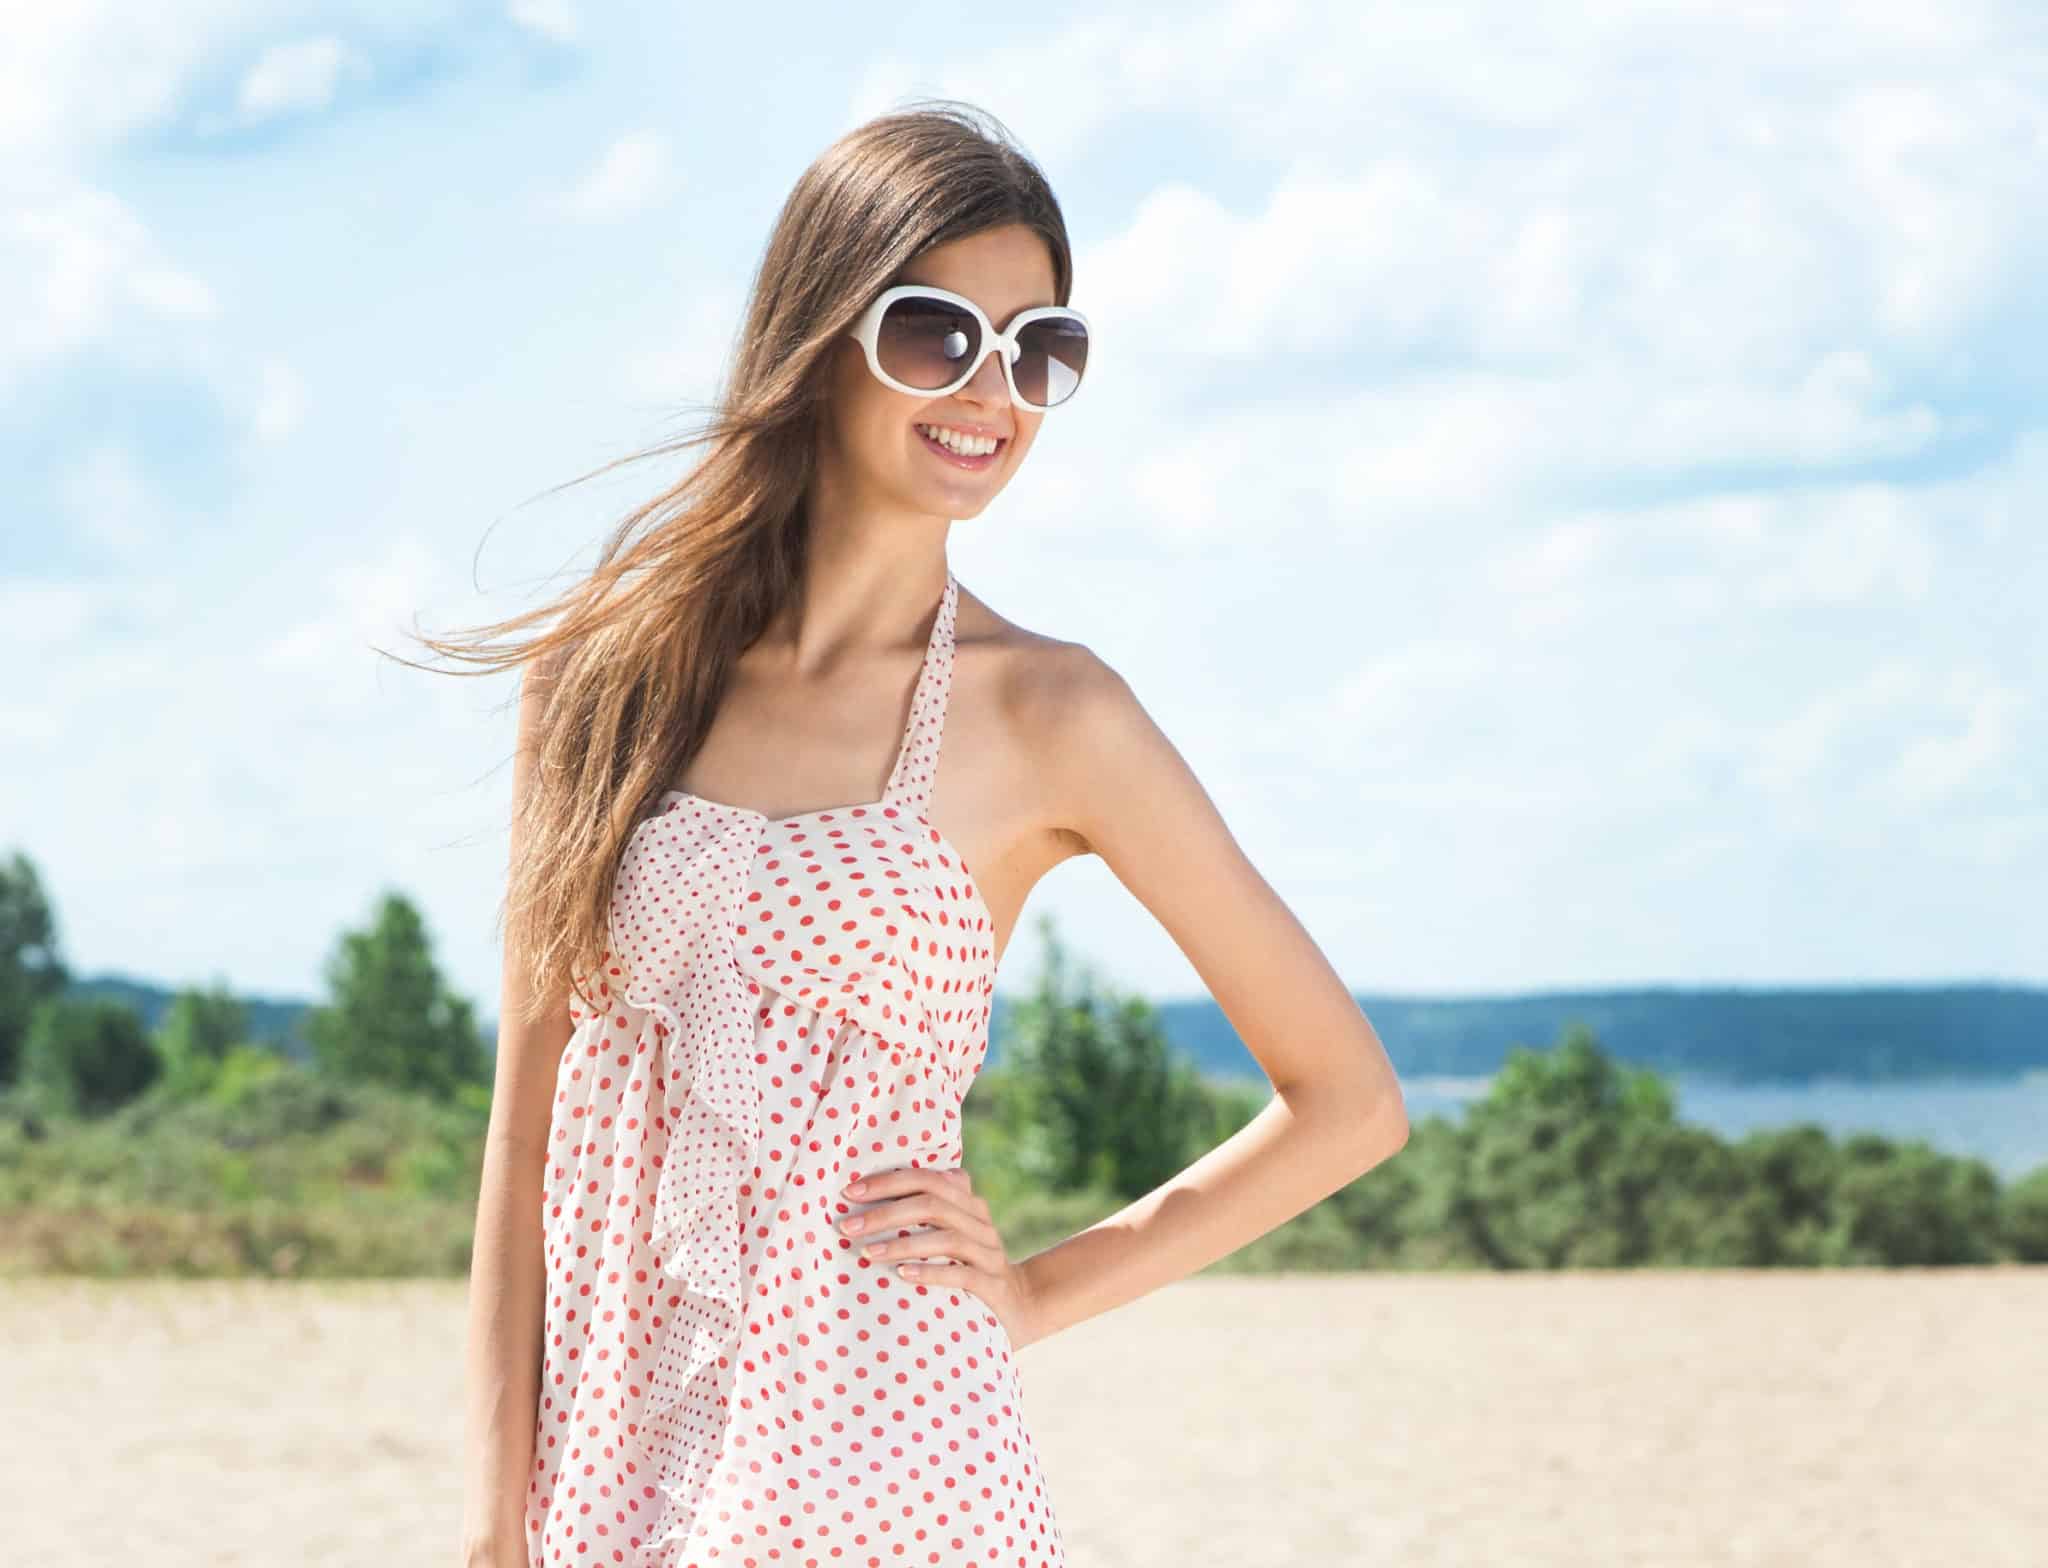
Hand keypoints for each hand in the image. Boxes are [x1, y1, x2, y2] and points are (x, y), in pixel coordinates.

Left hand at [836, 1164, 1043, 1348]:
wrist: (1020, 1307)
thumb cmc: (968, 1267)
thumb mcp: (951, 1234)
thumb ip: (927, 1211)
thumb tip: (869, 1193)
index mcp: (969, 1204)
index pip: (928, 1179)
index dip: (889, 1181)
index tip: (850, 1192)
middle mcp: (981, 1223)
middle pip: (933, 1204)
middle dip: (886, 1213)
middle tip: (848, 1227)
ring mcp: (990, 1254)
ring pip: (947, 1238)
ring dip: (901, 1244)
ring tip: (866, 1253)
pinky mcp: (994, 1286)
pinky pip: (962, 1275)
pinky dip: (930, 1273)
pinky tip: (901, 1275)